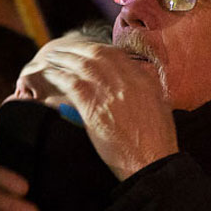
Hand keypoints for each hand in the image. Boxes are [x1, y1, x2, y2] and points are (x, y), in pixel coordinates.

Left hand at [15, 36, 178, 179]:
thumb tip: (141, 84)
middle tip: (63, 49)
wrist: (152, 162)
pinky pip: (70, 82)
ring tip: (51, 58)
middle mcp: (128, 81)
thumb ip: (150, 92)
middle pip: (97, 53)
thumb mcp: (161, 110)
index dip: (98, 50)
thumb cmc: (157, 143)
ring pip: (81, 64)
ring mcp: (110, 92)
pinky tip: (49, 74)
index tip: (86, 51)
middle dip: (77, 49)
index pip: (117, 55)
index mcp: (144, 81)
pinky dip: (58, 75)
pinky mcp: (94, 106)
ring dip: (63, 58)